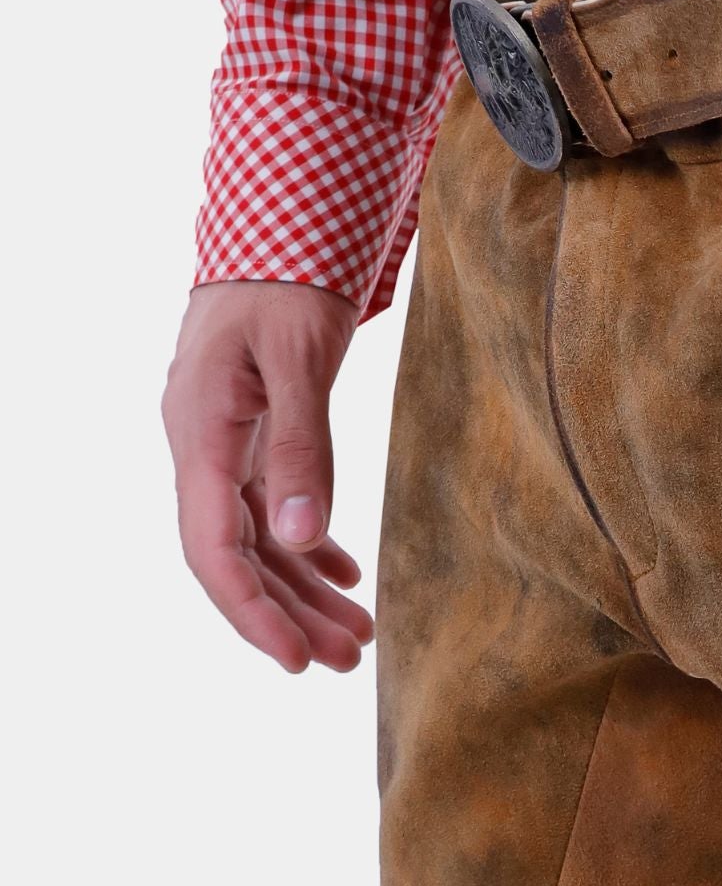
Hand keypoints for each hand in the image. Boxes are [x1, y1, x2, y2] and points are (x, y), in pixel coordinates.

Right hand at [163, 279, 374, 675]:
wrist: (276, 225)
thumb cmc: (287, 278)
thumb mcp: (301, 357)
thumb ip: (301, 448)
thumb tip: (305, 539)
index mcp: (199, 433)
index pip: (215, 549)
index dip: (253, 612)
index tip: (297, 660)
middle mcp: (199, 447)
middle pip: (236, 556)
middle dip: (289, 614)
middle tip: (349, 660)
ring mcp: (219, 443)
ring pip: (257, 538)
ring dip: (304, 589)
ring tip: (360, 635)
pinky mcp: (245, 434)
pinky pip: (269, 508)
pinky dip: (308, 546)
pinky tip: (344, 574)